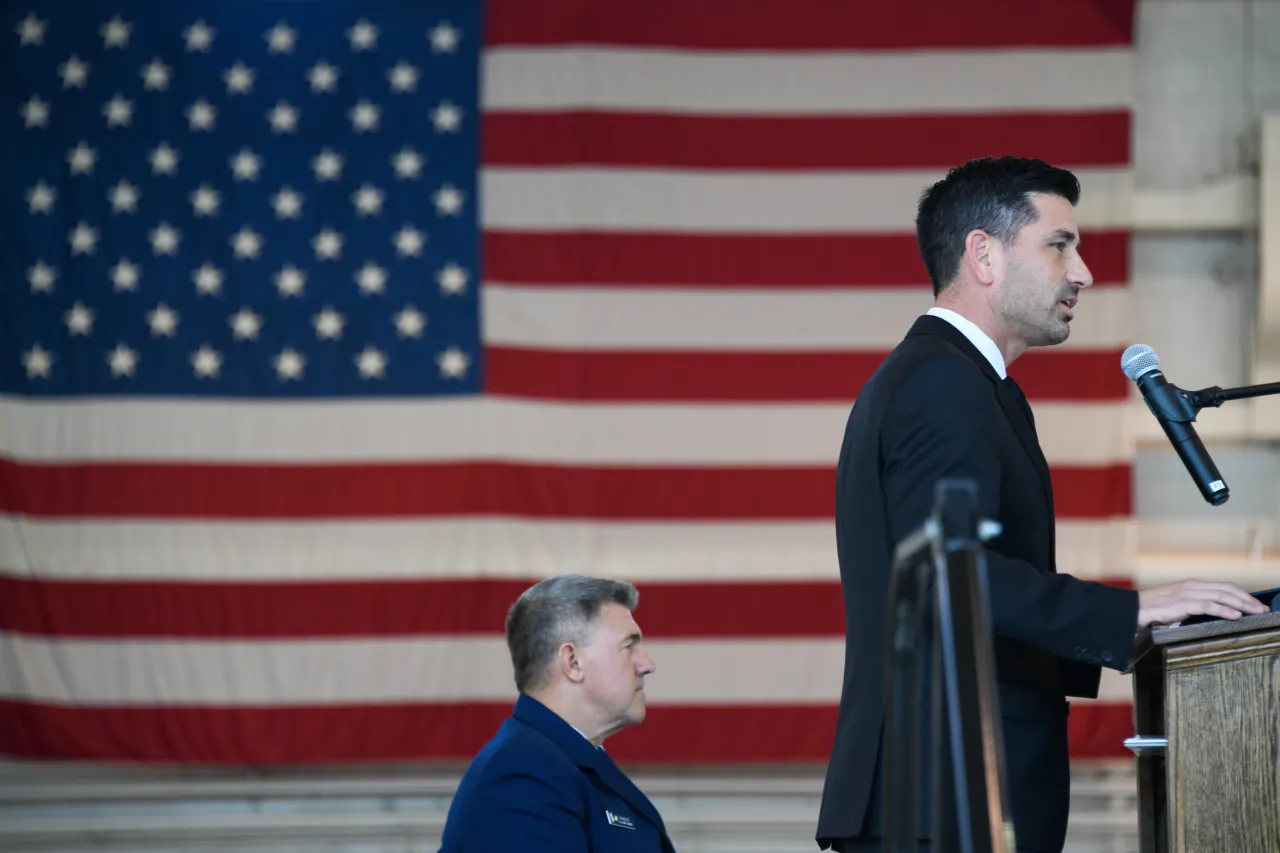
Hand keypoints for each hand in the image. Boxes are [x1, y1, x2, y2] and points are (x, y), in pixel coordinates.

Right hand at [1136, 579, 1268, 627]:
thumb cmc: (1153, 609)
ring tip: (1256, 612)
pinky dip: (1225, 609)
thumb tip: (1212, 615)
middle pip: (1227, 589)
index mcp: (1192, 585)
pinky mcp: (1183, 603)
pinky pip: (1209, 605)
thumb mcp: (1178, 605)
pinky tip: (1236, 615)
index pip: (1223, 587)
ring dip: (1242, 604)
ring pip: (1222, 595)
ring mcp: (1188, 593)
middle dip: (1248, 599)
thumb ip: (1194, 606)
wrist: (1133, 609)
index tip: (1255, 604)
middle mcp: (1193, 586)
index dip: (1241, 595)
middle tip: (1263, 609)